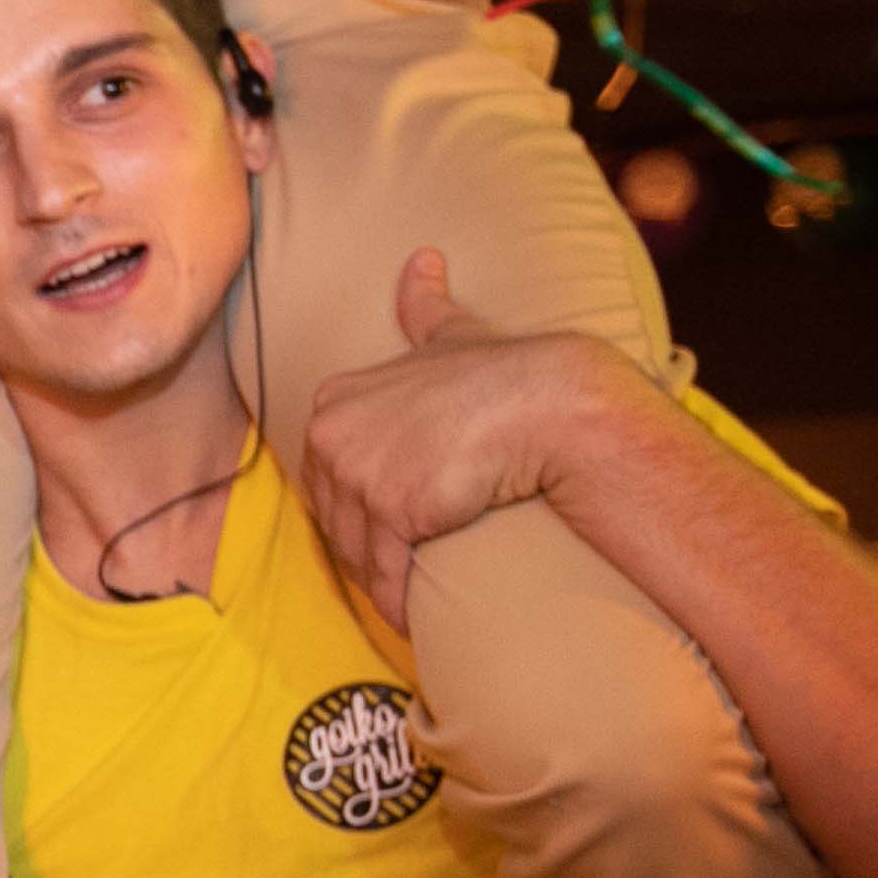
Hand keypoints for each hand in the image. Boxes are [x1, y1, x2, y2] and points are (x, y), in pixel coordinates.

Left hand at [295, 249, 661, 632]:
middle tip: (394, 572)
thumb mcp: (451, 333)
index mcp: (335, 402)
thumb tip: (422, 259)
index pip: (328, 475)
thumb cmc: (506, 372)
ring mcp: (358, 474)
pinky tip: (410, 617)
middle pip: (335, 515)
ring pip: (356, 549)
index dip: (355, 507)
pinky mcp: (390, 511)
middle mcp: (333, 436)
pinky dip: (395, 599)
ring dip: (378, 579)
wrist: (549, 402)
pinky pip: (384, 571)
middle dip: (362, 548)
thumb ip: (424, 306)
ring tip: (404, 598)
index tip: (382, 528)